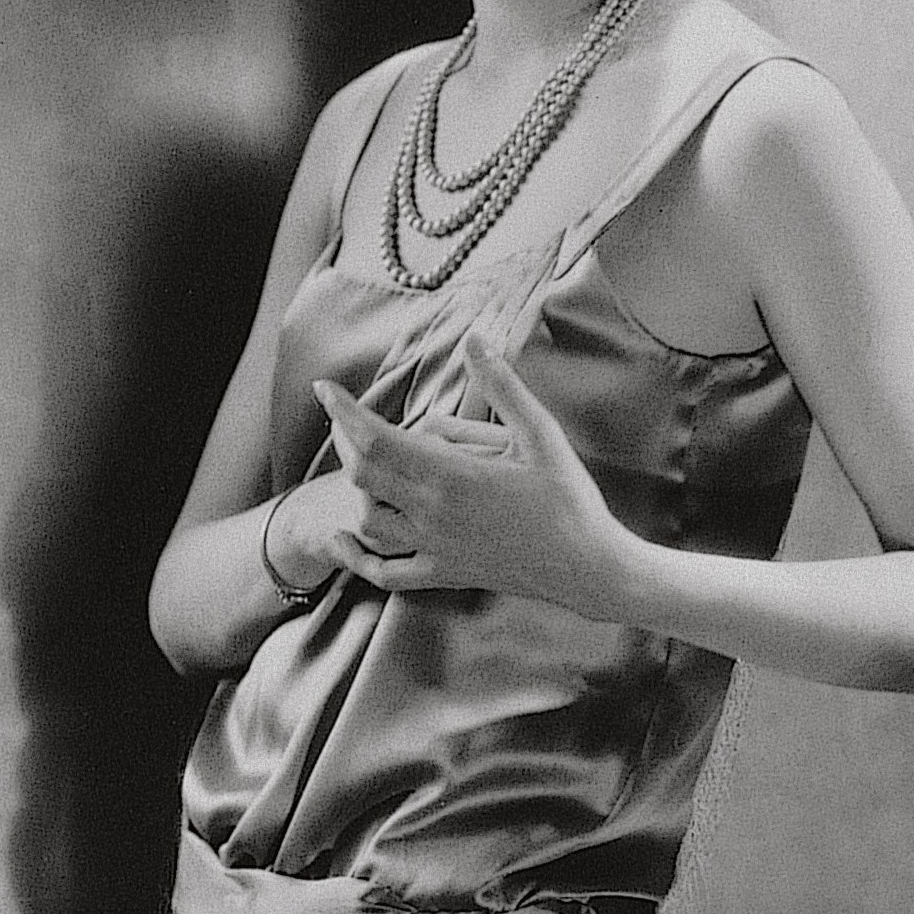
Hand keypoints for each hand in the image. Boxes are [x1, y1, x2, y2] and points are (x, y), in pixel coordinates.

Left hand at [311, 341, 633, 613]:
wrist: (588, 568)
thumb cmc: (569, 497)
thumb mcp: (541, 433)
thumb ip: (502, 385)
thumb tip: (474, 339)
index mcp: (452, 474)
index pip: (376, 438)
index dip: (344, 411)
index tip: (325, 388)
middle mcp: (433, 513)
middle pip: (362, 474)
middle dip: (345, 441)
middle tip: (345, 416)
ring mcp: (435, 548)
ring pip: (368, 520)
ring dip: (357, 490)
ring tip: (363, 464)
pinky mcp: (444, 574)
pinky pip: (386, 574)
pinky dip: (357, 558)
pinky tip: (344, 538)